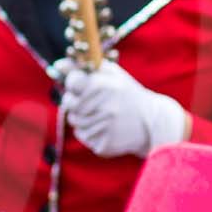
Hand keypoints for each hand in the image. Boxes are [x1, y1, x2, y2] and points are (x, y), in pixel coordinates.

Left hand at [59, 59, 188, 157]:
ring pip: (75, 122)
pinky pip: (83, 137)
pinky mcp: (104, 145)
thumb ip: (83, 66)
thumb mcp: (112, 74)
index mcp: (105, 86)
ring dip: (83, 118)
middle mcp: (104, 108)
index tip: (82, 85)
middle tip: (94, 102)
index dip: (75, 84)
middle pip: (69, 105)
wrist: (153, 123)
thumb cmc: (127, 94)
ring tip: (103, 114)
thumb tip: (57, 65)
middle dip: (77, 102)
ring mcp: (104, 128)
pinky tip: (106, 127)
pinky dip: (90, 132)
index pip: (72, 82)